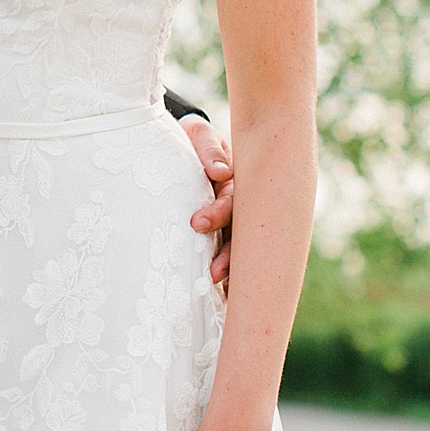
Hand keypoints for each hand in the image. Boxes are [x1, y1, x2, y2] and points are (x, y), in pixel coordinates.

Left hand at [180, 116, 232, 286]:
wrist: (189, 144)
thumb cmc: (194, 141)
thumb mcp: (200, 136)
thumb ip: (209, 150)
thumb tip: (221, 172)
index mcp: (236, 182)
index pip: (231, 201)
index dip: (218, 213)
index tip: (198, 224)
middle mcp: (240, 204)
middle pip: (240, 232)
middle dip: (229, 254)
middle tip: (214, 273)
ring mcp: (233, 218)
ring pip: (236, 246)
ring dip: (229, 267)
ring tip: (217, 287)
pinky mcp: (223, 229)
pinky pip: (227, 251)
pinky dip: (228, 272)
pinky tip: (222, 294)